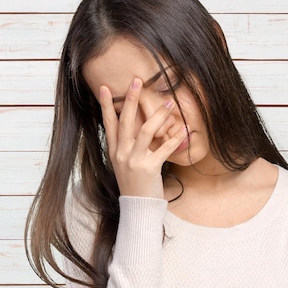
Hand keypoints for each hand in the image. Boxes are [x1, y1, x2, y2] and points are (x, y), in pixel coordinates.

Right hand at [99, 78, 188, 198]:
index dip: (105, 105)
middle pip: (125, 121)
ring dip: (158, 115)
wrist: (138, 207)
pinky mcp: (149, 169)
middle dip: (130, 99)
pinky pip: (164, 149)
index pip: (108, 123)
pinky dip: (175, 139)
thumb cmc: (134, 183)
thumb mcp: (125, 163)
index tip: (103, 88)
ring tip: (169, 103)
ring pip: (145, 131)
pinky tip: (183, 130)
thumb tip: (136, 126)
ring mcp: (134, 161)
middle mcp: (121, 153)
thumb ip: (128, 145)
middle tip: (136, 81)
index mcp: (114, 150)